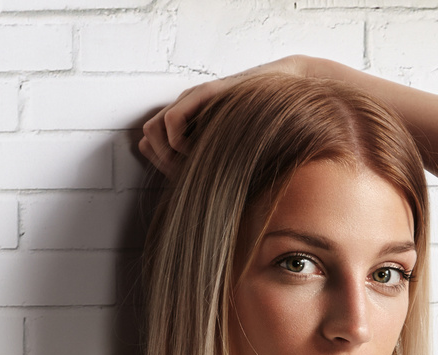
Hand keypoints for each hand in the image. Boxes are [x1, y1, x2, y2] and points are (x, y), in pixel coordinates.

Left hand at [138, 55, 322, 176]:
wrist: (289, 87)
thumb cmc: (265, 122)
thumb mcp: (233, 147)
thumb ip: (212, 159)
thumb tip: (192, 184)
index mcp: (189, 120)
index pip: (152, 143)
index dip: (161, 163)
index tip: (182, 178)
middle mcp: (185, 107)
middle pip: (149, 137)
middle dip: (162, 162)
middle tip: (186, 176)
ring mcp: (193, 98)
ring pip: (153, 130)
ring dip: (167, 154)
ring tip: (194, 164)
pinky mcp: (206, 93)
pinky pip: (173, 120)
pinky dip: (179, 143)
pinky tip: (201, 152)